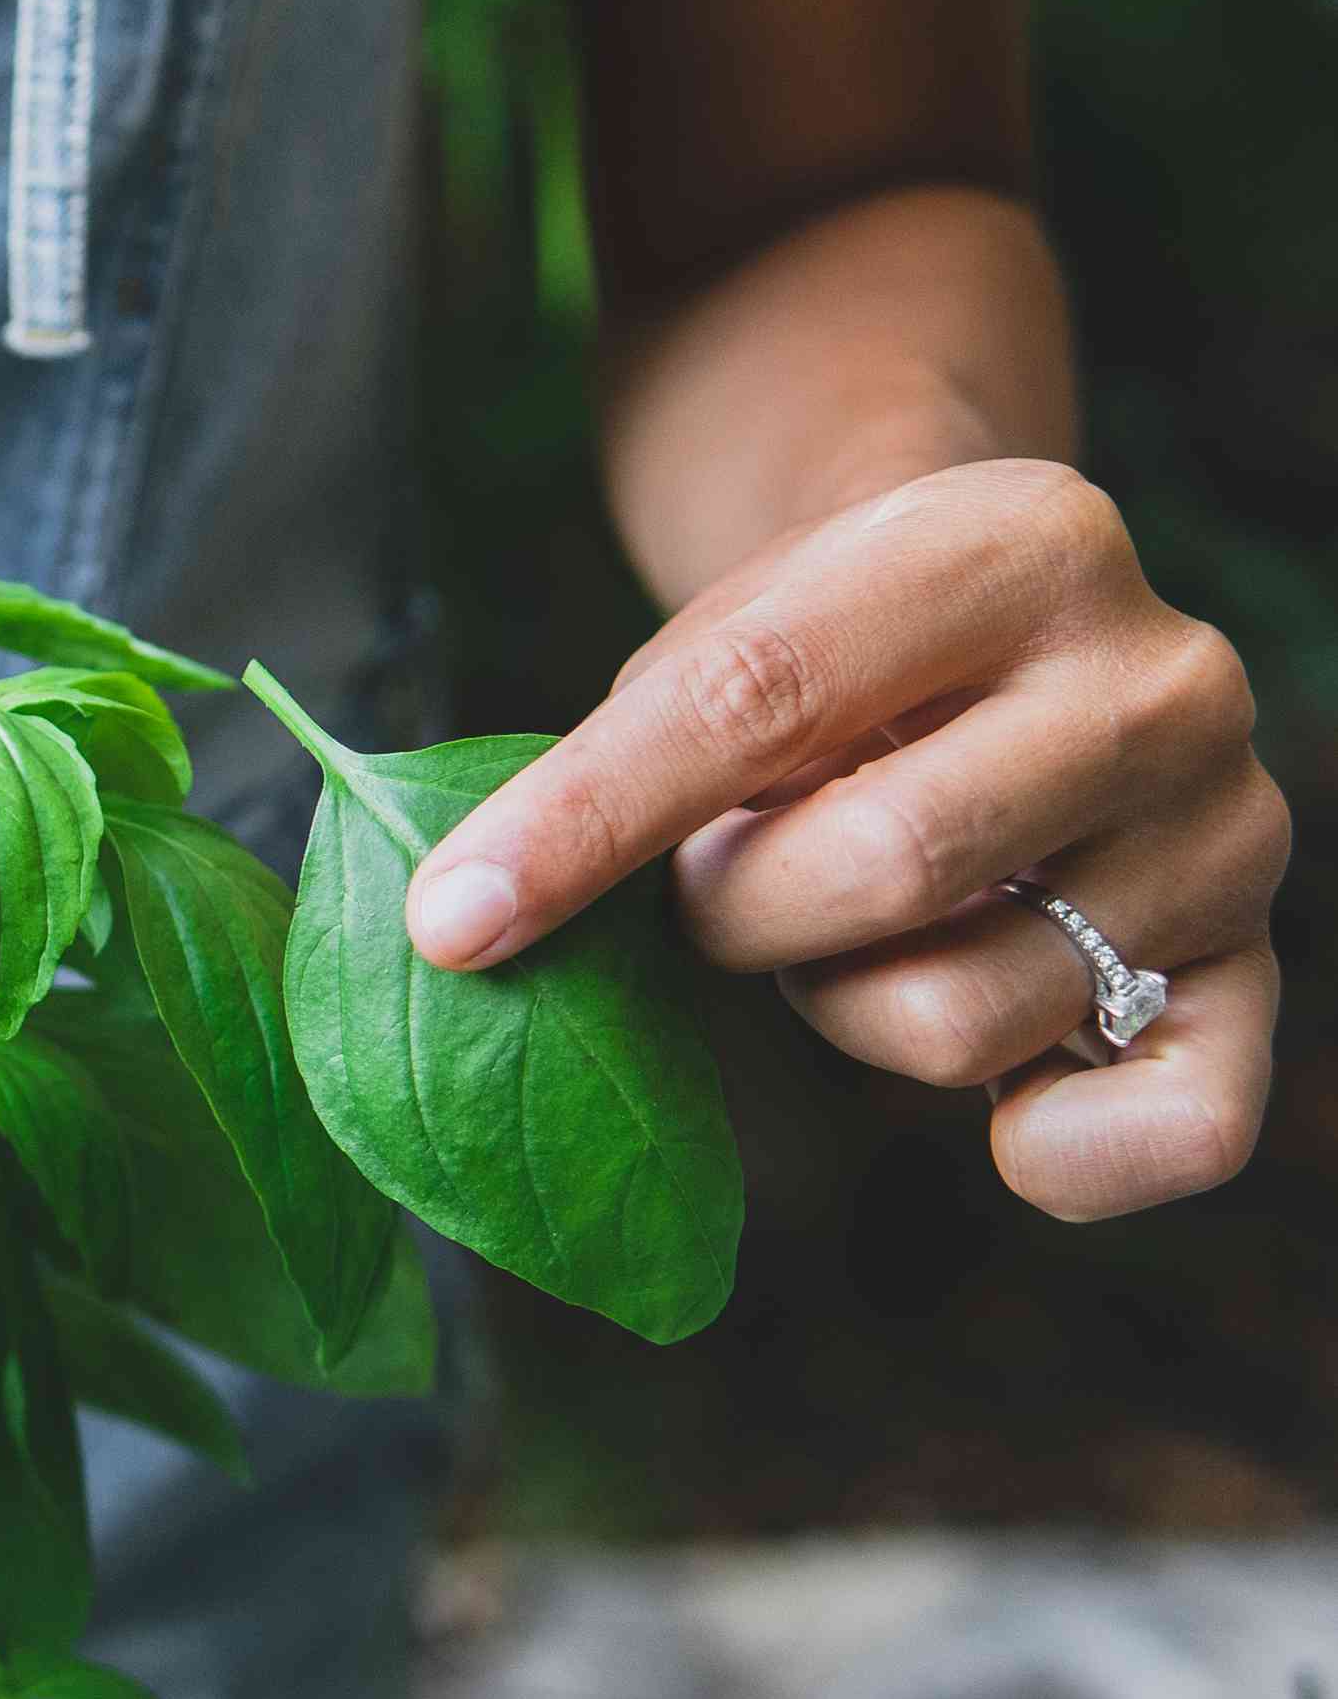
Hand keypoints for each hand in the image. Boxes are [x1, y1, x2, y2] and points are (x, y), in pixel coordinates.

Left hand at [404, 459, 1288, 1220]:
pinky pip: (1176, 1125)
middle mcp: (1157, 677)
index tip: (448, 924)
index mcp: (1010, 541)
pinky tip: (1004, 1127)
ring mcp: (1224, 826)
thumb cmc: (816, 660)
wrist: (989, 626)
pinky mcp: (1251, 963)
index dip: (581, 827)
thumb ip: (626, 771)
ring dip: (844, 1008)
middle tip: (725, 887)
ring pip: (963, 1013)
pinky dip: (1064, 1157)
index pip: (752, 702)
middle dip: (736, 918)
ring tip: (850, 928)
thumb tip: (465, 932)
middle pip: (879, 870)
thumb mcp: (717, 650)